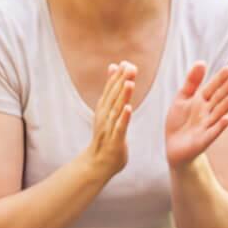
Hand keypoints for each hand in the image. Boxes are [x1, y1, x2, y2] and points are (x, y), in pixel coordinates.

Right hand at [84, 61, 135, 182]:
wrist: (96, 164)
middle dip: (122, 82)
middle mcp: (104, 117)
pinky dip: (123, 118)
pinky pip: (119, 128)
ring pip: (116, 110)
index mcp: (104, 109)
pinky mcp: (114, 141)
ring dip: (123, 96)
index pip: (111, 90)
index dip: (118, 77)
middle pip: (114, 97)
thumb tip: (113, 66)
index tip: (126, 63)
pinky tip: (128, 109)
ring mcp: (108, 129)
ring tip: (130, 83)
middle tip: (130, 67)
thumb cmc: (105, 137)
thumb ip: (112, 88)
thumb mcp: (107, 110)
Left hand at [164, 61, 227, 171]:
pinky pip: (213, 132)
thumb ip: (191, 82)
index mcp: (201, 100)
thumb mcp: (181, 99)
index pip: (213, 86)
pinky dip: (220, 126)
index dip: (221, 77)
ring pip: (219, 112)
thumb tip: (201, 62)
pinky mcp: (203, 140)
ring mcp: (206, 126)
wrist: (175, 148)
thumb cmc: (179, 122)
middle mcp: (207, 112)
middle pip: (219, 98)